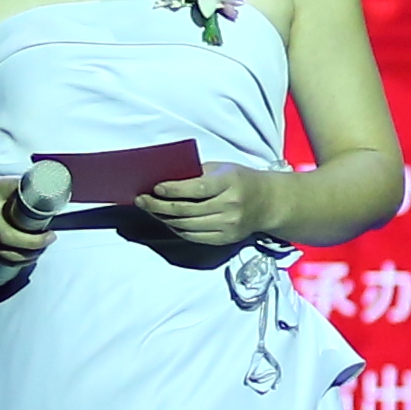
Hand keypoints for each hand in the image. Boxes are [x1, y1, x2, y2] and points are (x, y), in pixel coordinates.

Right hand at [0, 165, 62, 271]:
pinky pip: (0, 261)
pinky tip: (29, 256)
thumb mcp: (0, 183)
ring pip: (4, 254)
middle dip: (33, 244)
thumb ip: (20, 187)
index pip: (12, 209)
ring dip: (27, 255)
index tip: (50, 229)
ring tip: (42, 248)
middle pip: (7, 238)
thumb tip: (52, 189)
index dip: (31, 226)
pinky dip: (17, 262)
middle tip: (50, 239)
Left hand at [143, 163, 292, 248]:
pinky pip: (193, 237)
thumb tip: (164, 180)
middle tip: (142, 200)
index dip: (173, 190)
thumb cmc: (240, 180)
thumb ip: (197, 174)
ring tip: (150, 210)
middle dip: (159, 206)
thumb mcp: (222, 169)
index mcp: (230, 183)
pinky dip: (177, 229)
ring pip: (187, 226)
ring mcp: (228, 226)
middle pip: (187, 210)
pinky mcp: (225, 240)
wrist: (268, 203)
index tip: (155, 188)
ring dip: (164, 218)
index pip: (196, 189)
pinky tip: (167, 221)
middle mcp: (230, 206)